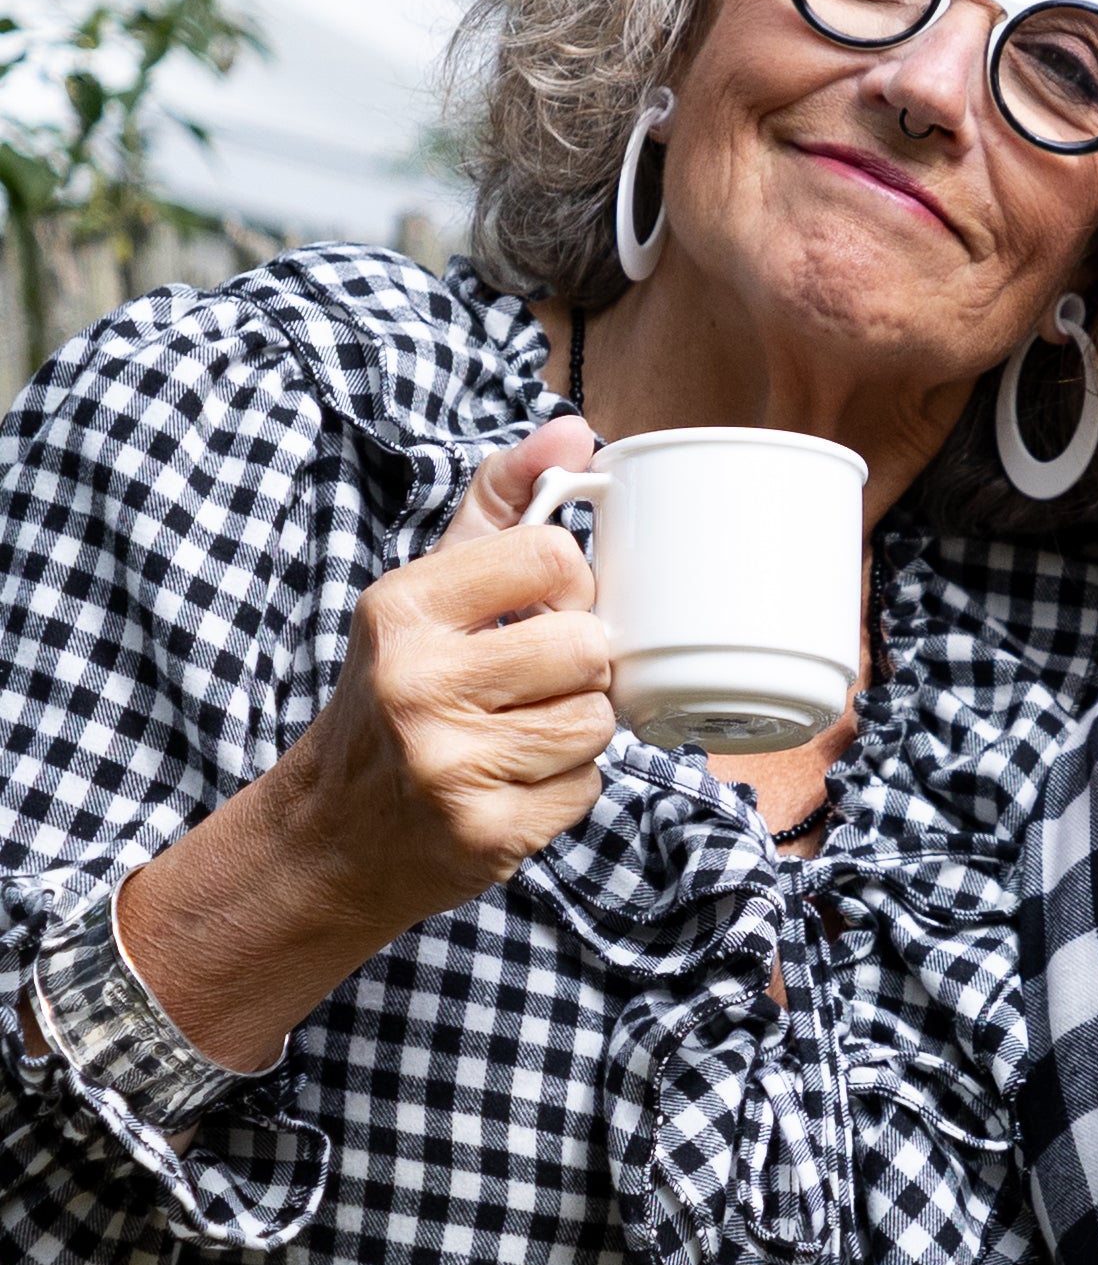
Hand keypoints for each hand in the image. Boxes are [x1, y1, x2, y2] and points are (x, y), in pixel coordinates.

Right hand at [288, 414, 617, 925]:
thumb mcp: (427, 589)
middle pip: (587, 647)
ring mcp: (450, 764)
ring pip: (597, 721)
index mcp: (404, 608)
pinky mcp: (486, 833)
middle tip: (533, 681)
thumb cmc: (398, 692)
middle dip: (579, 665)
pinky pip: (589, 788)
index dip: (567, 585)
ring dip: (577, 728)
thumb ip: (499, 504)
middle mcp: (418, 683)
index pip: (553, 557)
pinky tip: (514, 781)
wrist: (333, 833)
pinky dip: (567, 786)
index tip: (536, 610)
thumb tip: (572, 431)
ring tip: (521, 732)